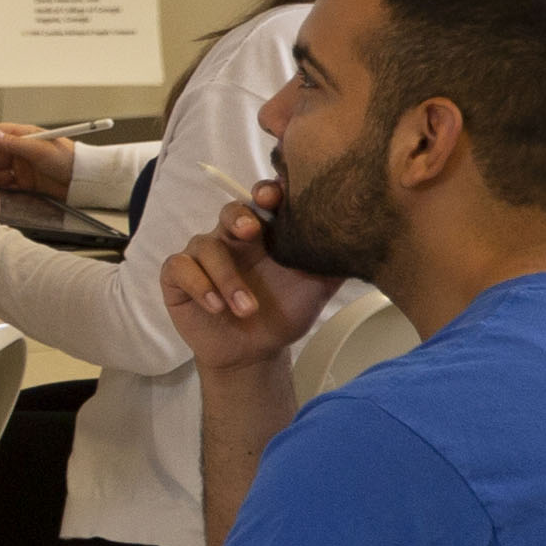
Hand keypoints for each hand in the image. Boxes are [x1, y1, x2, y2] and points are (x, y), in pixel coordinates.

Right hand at [0, 121, 84, 201]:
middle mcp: (20, 150)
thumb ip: (15, 142)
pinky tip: (0, 188)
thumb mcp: (40, 149)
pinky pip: (5, 183)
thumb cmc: (69, 160)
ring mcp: (21, 166)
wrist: (83, 182)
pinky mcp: (23, 182)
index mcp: (24, 135)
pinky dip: (0, 186)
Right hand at [158, 183, 338, 373]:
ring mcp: (203, 256)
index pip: (262, 201)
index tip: (275, 197)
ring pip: (205, 245)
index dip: (266, 193)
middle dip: (238, 217)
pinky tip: (217, 306)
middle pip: (229, 211)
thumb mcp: (318, 285)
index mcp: (264, 232)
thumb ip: (334, 259)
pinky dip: (200, 285)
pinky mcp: (179, 277)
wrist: (256, 352)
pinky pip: (180, 269)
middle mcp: (232, 238)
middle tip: (250, 231)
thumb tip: (366, 236)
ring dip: (227, 278)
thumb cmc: (285, 311)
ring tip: (247, 309)